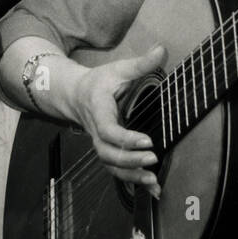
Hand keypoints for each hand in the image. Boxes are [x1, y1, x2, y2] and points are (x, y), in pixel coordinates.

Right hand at [66, 47, 166, 191]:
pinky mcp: (108, 151)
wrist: (76, 95)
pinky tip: (152, 188)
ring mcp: (100, 144)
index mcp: (98, 110)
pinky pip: (116, 170)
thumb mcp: (119, 69)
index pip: (108, 130)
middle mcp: (96, 131)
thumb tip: (161, 49)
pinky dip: (133, 181)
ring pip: (110, 165)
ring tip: (153, 180)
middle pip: (107, 153)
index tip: (148, 139)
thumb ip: (141, 63)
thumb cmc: (100, 82)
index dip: (126, 138)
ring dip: (131, 175)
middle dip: (129, 160)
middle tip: (153, 158)